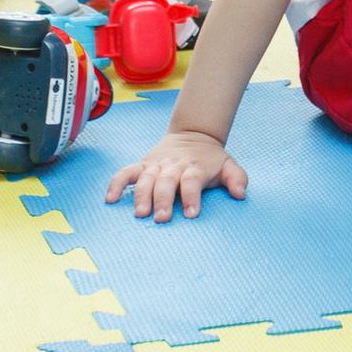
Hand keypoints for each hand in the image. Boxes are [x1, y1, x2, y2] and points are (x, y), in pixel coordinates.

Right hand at [106, 128, 246, 220]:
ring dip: (141, 195)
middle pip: (166, 181)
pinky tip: (110, 199)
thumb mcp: (228, 165)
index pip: (192, 181)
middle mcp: (173, 166)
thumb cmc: (210, 159)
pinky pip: (126, 173)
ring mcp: (156, 165)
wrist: (193, 134)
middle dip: (163, 199)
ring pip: (145, 178)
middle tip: (161, 218)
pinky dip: (116, 183)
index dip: (192, 196)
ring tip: (139, 213)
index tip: (192, 214)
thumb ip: (237, 178)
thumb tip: (241, 193)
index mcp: (194, 168)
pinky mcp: (143, 165)